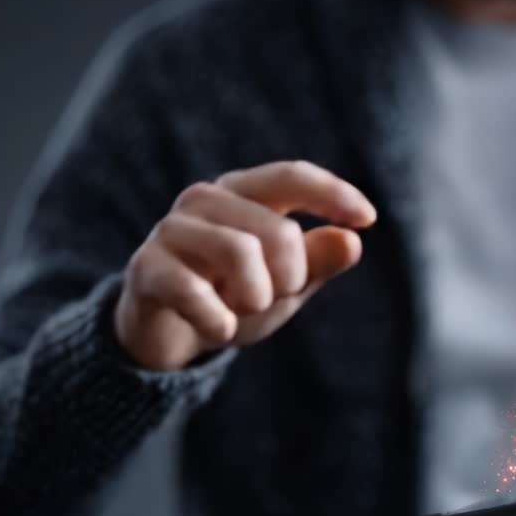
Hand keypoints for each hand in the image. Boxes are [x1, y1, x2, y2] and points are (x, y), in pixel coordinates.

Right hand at [115, 160, 375, 369]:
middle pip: (278, 229)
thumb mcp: (287, 285)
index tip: (368, 219)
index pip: (291, 176)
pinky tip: (221, 330)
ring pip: (240, 252)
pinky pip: (194, 289)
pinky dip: (218, 319)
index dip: (332, 193)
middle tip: (274, 298)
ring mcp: (171, 229)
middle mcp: (206, 199)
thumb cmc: (234, 298)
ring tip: (242, 311)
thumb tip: (352, 240)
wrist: (169, 338)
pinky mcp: (146, 266)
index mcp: (244, 192)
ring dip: (257, 297)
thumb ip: (318, 261)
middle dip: (292, 276)